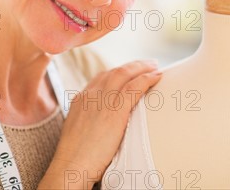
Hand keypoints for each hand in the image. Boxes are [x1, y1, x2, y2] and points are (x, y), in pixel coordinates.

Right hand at [41, 59, 161, 188]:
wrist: (72, 166)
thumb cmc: (77, 157)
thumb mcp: (80, 130)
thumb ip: (91, 119)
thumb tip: (105, 122)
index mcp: (81, 99)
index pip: (102, 77)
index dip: (119, 72)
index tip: (131, 72)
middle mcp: (91, 95)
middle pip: (115, 72)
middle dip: (133, 66)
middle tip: (148, 64)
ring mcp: (103, 101)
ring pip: (125, 74)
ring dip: (143, 67)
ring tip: (155, 66)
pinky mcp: (115, 111)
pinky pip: (135, 87)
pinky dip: (147, 78)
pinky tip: (157, 77)